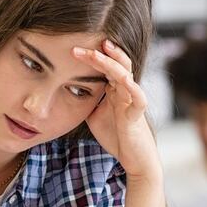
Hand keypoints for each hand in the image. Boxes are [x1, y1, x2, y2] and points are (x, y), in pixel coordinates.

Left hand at [72, 40, 160, 180]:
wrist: (133, 158)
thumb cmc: (116, 135)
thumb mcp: (94, 115)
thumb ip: (87, 102)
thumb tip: (68, 92)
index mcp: (115, 90)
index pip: (105, 66)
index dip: (90, 57)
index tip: (72, 51)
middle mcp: (125, 91)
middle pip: (115, 64)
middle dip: (98, 54)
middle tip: (78, 48)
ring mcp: (132, 101)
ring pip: (125, 75)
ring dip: (112, 63)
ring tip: (98, 53)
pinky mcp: (137, 115)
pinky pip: (138, 98)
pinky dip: (133, 88)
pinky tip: (124, 79)